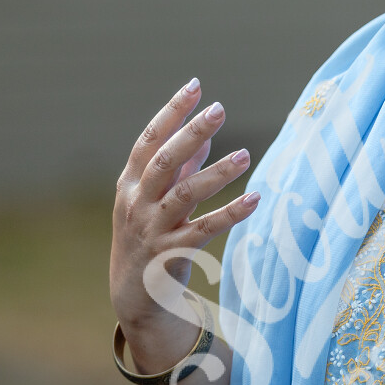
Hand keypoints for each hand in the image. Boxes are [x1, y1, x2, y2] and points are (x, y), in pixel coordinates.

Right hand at [109, 78, 259, 331]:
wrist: (134, 297)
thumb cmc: (147, 238)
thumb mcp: (153, 200)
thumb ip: (178, 170)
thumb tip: (202, 138)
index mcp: (129, 185)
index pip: (148, 140)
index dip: (171, 113)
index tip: (195, 86)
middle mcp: (136, 204)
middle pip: (164, 162)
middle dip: (191, 133)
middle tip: (219, 109)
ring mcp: (152, 230)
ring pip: (185, 195)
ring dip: (217, 173)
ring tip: (246, 154)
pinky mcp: (172, 254)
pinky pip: (205, 229)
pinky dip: (230, 213)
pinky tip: (255, 198)